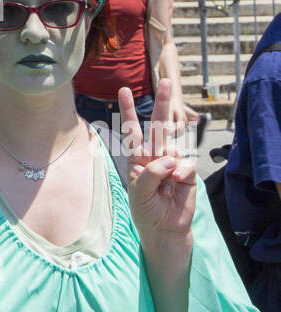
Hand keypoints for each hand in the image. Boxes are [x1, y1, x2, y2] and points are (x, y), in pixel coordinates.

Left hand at [120, 79, 195, 244]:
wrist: (164, 230)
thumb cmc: (146, 210)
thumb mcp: (139, 192)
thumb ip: (151, 173)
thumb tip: (170, 158)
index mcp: (138, 158)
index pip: (133, 130)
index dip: (129, 111)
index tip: (124, 90)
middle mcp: (155, 156)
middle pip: (159, 126)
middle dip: (163, 103)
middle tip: (166, 82)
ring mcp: (172, 162)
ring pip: (174, 145)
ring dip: (169, 161)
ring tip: (167, 182)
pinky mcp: (187, 172)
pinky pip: (186, 163)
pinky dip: (181, 171)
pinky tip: (177, 182)